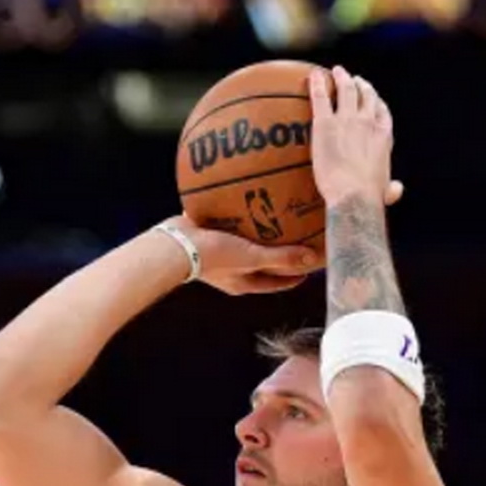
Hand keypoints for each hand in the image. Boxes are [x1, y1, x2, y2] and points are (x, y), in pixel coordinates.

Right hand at [164, 216, 316, 295]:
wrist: (174, 246)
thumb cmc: (213, 257)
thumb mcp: (252, 257)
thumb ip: (281, 258)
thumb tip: (312, 259)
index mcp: (244, 282)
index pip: (277, 282)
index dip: (295, 276)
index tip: (311, 266)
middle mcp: (232, 271)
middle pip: (262, 264)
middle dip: (279, 255)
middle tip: (297, 241)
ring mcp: (218, 255)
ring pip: (246, 246)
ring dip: (260, 236)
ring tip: (273, 219)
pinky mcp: (207, 238)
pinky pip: (229, 228)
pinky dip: (240, 219)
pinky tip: (246, 204)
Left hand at [308, 66, 397, 208]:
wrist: (354, 196)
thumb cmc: (370, 198)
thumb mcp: (386, 192)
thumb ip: (391, 188)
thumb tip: (396, 189)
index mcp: (383, 137)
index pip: (382, 112)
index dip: (377, 102)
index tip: (373, 98)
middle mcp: (368, 123)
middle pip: (366, 96)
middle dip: (361, 85)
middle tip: (353, 79)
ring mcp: (347, 120)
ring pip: (346, 90)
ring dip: (342, 78)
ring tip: (336, 71)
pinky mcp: (325, 123)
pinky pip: (320, 97)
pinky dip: (317, 84)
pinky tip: (313, 75)